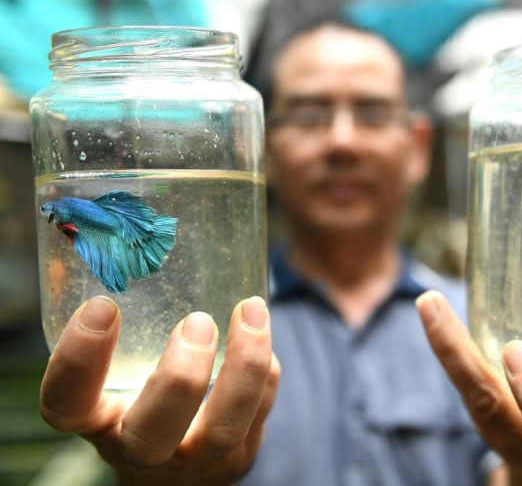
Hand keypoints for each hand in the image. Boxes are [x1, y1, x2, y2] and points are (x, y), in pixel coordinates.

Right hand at [40, 297, 279, 485]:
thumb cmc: (140, 398)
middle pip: (152, 432)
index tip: (103, 306)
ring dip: (244, 365)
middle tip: (198, 321)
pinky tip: (259, 334)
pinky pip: (259, 414)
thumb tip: (128, 244)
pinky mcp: (237, 457)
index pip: (68, 404)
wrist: (175, 467)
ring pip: (223, 428)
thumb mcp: (118, 372)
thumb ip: (126, 326)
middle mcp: (141, 448)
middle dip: (180, 376)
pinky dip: (266, 371)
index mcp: (97, 421)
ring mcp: (194, 460)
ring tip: (251, 309)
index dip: (78, 361)